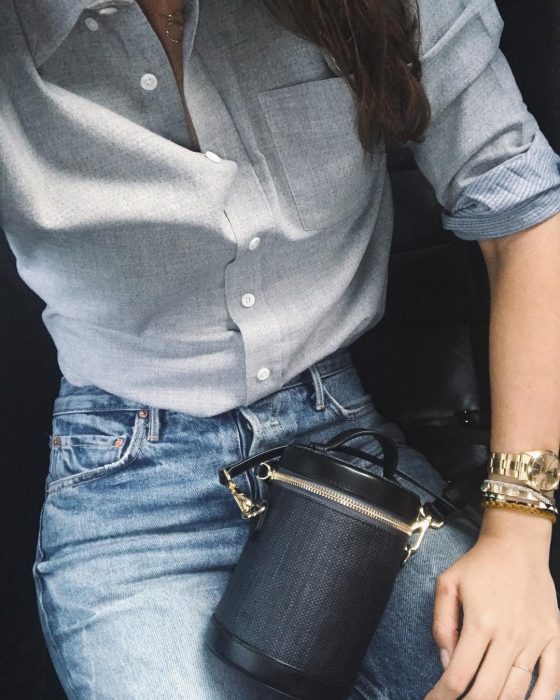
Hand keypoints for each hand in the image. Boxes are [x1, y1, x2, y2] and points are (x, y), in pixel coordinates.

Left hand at [425, 509, 559, 699]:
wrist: (518, 545)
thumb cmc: (479, 564)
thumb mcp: (447, 584)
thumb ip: (442, 623)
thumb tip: (446, 661)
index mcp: (480, 622)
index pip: (458, 675)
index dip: (442, 696)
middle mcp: (509, 636)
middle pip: (487, 692)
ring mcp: (535, 640)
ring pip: (517, 693)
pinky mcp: (554, 639)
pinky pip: (552, 682)